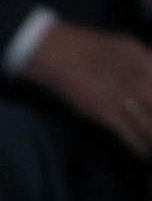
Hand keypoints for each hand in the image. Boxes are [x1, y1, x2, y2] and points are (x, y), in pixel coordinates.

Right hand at [24, 22, 151, 155]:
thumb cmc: (92, 47)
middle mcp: (139, 81)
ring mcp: (121, 99)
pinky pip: (127, 134)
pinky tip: (144, 153)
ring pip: (149, 126)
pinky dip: (138, 146)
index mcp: (146, 63)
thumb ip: (150, 62)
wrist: (57, 54)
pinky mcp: (104, 113)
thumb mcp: (130, 46)